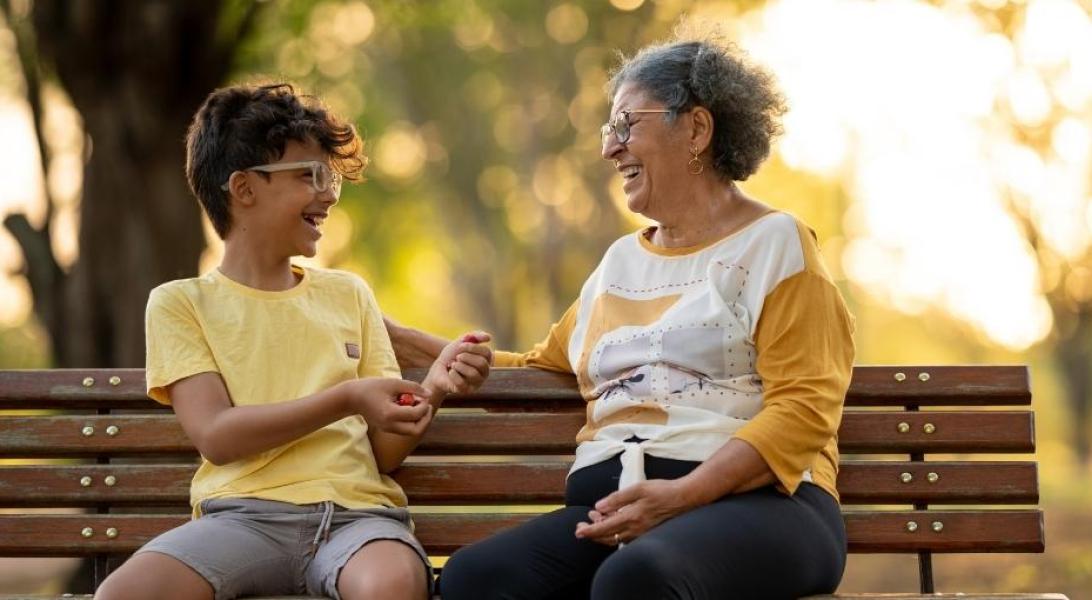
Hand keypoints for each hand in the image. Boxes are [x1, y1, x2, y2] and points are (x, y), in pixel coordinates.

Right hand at [339, 377, 432, 435]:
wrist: (352, 398)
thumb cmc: (371, 387)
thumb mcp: (393, 383)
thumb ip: (413, 387)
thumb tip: (429, 394)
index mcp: (390, 414)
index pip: (415, 414)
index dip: (424, 405)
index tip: (424, 396)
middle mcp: (389, 425)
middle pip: (416, 430)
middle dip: (425, 419)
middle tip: (427, 406)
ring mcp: (387, 429)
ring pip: (411, 432)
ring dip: (418, 420)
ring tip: (417, 405)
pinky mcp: (386, 428)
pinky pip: (404, 429)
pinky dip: (411, 421)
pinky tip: (408, 408)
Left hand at [425, 331, 492, 393]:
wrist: (438, 370)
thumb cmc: (451, 356)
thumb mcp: (461, 342)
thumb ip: (474, 336)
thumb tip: (489, 337)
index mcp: (486, 360)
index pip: (487, 353)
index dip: (473, 347)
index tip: (460, 345)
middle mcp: (484, 373)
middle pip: (481, 363)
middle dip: (466, 357)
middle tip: (457, 357)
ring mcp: (476, 383)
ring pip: (473, 374)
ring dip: (459, 366)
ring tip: (452, 365)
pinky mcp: (466, 391)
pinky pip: (462, 383)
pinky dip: (453, 374)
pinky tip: (450, 372)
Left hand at [574, 479, 695, 545]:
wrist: (684, 498)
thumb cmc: (662, 491)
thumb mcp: (638, 488)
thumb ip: (617, 498)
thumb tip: (599, 507)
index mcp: (632, 518)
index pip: (605, 528)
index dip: (589, 531)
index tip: (578, 532)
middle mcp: (635, 530)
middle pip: (608, 537)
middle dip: (592, 533)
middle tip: (581, 527)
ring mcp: (642, 533)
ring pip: (616, 538)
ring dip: (603, 531)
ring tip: (595, 519)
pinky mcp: (646, 532)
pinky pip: (625, 537)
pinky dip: (614, 531)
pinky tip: (612, 521)